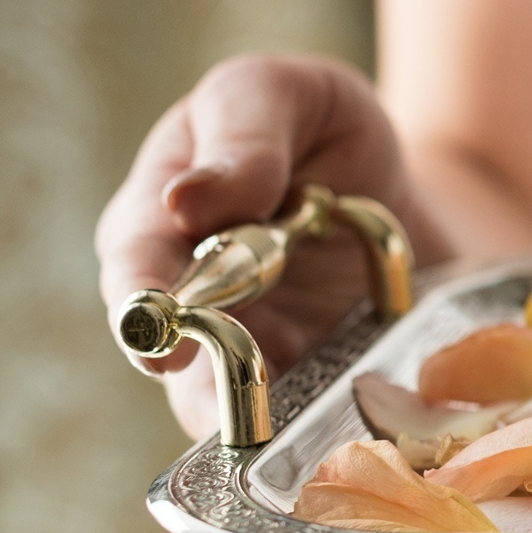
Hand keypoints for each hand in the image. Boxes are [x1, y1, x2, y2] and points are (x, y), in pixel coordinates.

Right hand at [96, 54, 452, 438]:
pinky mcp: (294, 390)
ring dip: (251, 415)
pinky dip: (310, 430)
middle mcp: (181, 295)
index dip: (146, 293)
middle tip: (232, 392)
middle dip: (199, 370)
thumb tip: (188, 198)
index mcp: (159, 214)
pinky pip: (289, 424)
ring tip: (282, 428)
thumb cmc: (322, 131)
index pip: (134, 260)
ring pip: (221, 402)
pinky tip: (333, 436)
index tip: (165, 324)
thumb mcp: (293, 96)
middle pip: (167, 349)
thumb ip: (247, 129)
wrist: (397, 196)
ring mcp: (236, 350)